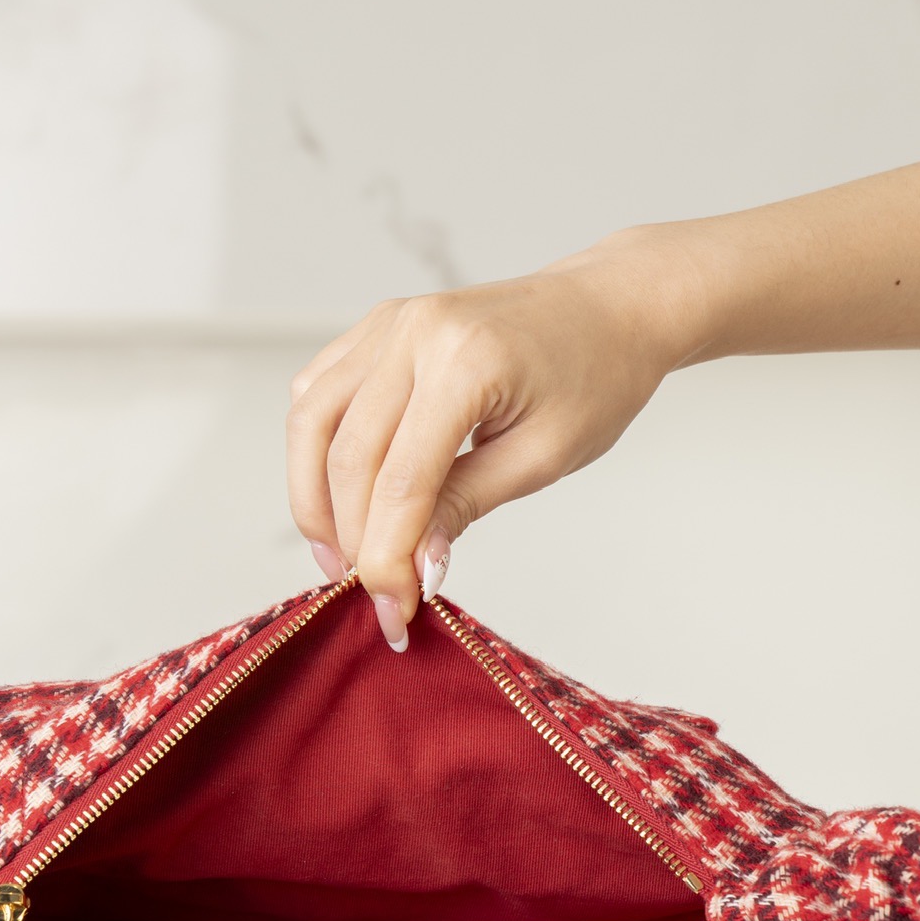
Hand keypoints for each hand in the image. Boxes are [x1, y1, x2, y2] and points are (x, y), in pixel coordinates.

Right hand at [286, 231, 702, 648]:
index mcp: (466, 362)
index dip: (388, 558)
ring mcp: (389, 323)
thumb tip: (413, 567)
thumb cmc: (592, 378)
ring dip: (315, 501)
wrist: (607, 308)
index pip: (401, 482)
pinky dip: (315, 453)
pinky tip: (336, 500)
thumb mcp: (542, 457)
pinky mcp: (377, 328)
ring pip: (312, 423)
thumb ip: (466, 506)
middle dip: (354, 542)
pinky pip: (317, 395)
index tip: (395, 612)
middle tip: (373, 598)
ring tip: (339, 559)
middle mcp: (414, 332)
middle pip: (349, 458)